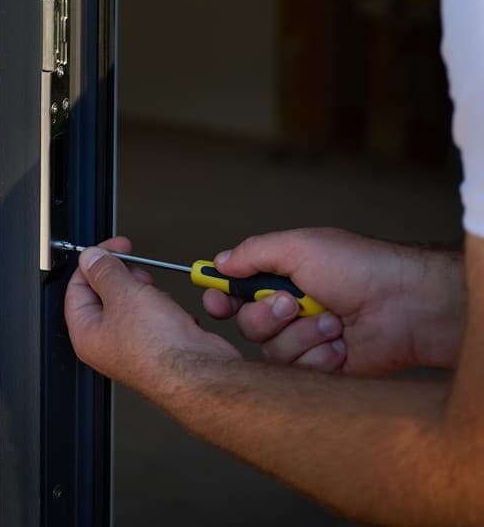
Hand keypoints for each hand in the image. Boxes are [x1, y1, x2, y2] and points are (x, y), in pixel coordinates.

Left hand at [65, 236, 240, 398]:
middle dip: (125, 277)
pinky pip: (157, 315)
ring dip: (148, 292)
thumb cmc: (159, 350)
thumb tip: (91, 257)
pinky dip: (166, 308)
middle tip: (137, 270)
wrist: (200, 374)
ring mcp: (134, 345)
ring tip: (157, 297)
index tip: (111, 248)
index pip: (77, 288)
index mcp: (86, 334)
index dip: (93, 263)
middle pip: (106, 294)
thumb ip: (104, 271)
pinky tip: (173, 314)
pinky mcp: (159, 345)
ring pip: (135, 302)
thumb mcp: (124, 294)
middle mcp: (107, 343)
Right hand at [202, 228, 463, 375]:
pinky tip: (342, 345)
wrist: (403, 305)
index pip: (235, 290)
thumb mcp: (299, 247)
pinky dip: (319, 356)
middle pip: (247, 325)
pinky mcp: (321, 369)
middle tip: (291, 303)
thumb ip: (253, 253)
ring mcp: (305, 340)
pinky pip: (298, 372)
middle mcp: (289, 310)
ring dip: (301, 335)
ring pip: (271, 352)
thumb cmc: (358, 268)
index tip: (215, 301)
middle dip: (267, 315)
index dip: (220, 297)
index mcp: (281, 277)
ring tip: (332, 321)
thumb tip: (220, 262)